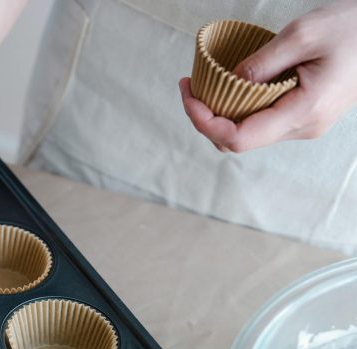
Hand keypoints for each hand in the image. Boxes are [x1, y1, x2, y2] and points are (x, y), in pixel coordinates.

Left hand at [180, 0, 356, 152]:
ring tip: (205, 84)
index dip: (204, 122)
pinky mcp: (303, 116)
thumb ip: (261, 62)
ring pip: (248, 134)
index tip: (188, 94)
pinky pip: (261, 121)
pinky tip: (230, 85)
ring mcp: (304, 125)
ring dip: (221, 114)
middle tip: (190, 86)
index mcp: (303, 113)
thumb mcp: (302, 34)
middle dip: (206, 117)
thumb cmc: (353, 27)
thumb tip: (227, 81)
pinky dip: (238, 107)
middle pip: (237, 140)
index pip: (237, 138)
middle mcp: (303, 127)